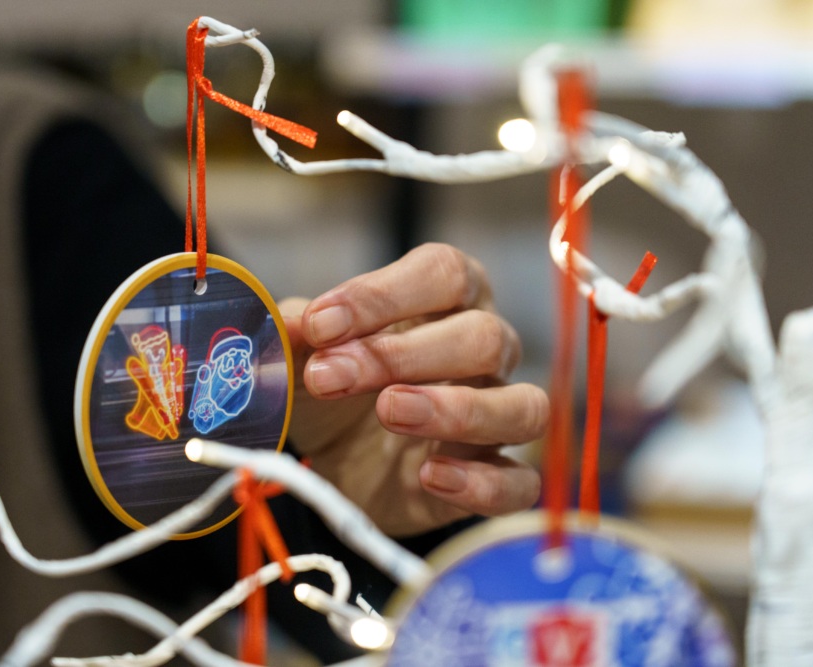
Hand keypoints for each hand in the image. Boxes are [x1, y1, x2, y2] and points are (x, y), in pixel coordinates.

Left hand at [280, 243, 547, 536]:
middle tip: (330, 377)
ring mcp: (497, 417)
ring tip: (390, 412)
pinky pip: (519, 483)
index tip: (320, 324)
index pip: (444, 273)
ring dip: (457, 410)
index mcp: (449, 300)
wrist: (335, 460)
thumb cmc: (336, 384)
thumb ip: (298, 331)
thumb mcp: (305, 352)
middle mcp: (487, 352)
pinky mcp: (493, 478)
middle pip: (484, 337)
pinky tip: (430, 477)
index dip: (383, 294)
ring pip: (522, 407)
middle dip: (402, 356)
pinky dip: (482, 483)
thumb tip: (290, 323)